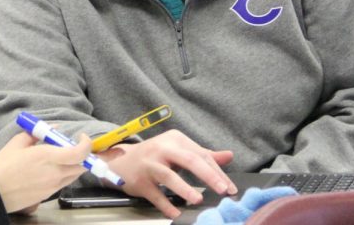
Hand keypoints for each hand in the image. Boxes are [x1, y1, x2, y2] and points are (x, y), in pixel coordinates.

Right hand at [0, 132, 89, 213]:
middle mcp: (54, 172)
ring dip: (75, 165)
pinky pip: (64, 182)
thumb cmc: (2, 166)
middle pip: (82, 166)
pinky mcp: (48, 194)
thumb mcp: (18, 142)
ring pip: (75, 175)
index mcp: (47, 157)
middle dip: (84, 155)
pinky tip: (53, 168)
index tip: (82, 137)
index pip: (79, 153)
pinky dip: (65, 174)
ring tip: (64, 156)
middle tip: (76, 147)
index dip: (86, 144)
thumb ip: (38, 133)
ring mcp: (52, 185)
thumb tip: (54, 128)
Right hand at [99, 129, 235, 218]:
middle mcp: (163, 148)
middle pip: (189, 160)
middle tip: (223, 190)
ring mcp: (150, 164)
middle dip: (209, 176)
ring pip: (169, 176)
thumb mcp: (179, 150)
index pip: (201, 155)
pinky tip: (177, 213)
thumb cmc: (155, 155)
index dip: (218, 172)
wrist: (122, 161)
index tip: (230, 188)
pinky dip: (166, 205)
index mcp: (176, 139)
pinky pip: (155, 195)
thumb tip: (229, 156)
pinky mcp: (140, 181)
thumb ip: (203, 155)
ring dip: (185, 189)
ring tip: (198, 200)